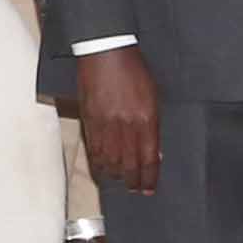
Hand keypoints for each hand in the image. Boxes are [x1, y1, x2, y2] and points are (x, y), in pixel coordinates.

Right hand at [73, 44, 162, 197]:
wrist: (106, 52)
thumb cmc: (133, 70)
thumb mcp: (153, 96)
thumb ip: (153, 124)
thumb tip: (153, 150)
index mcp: (146, 119)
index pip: (149, 159)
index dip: (149, 178)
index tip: (149, 188)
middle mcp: (126, 126)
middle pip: (129, 165)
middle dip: (133, 181)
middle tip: (135, 190)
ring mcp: (106, 125)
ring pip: (110, 161)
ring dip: (116, 176)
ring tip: (120, 183)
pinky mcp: (90, 121)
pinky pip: (95, 150)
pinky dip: (99, 164)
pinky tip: (104, 170)